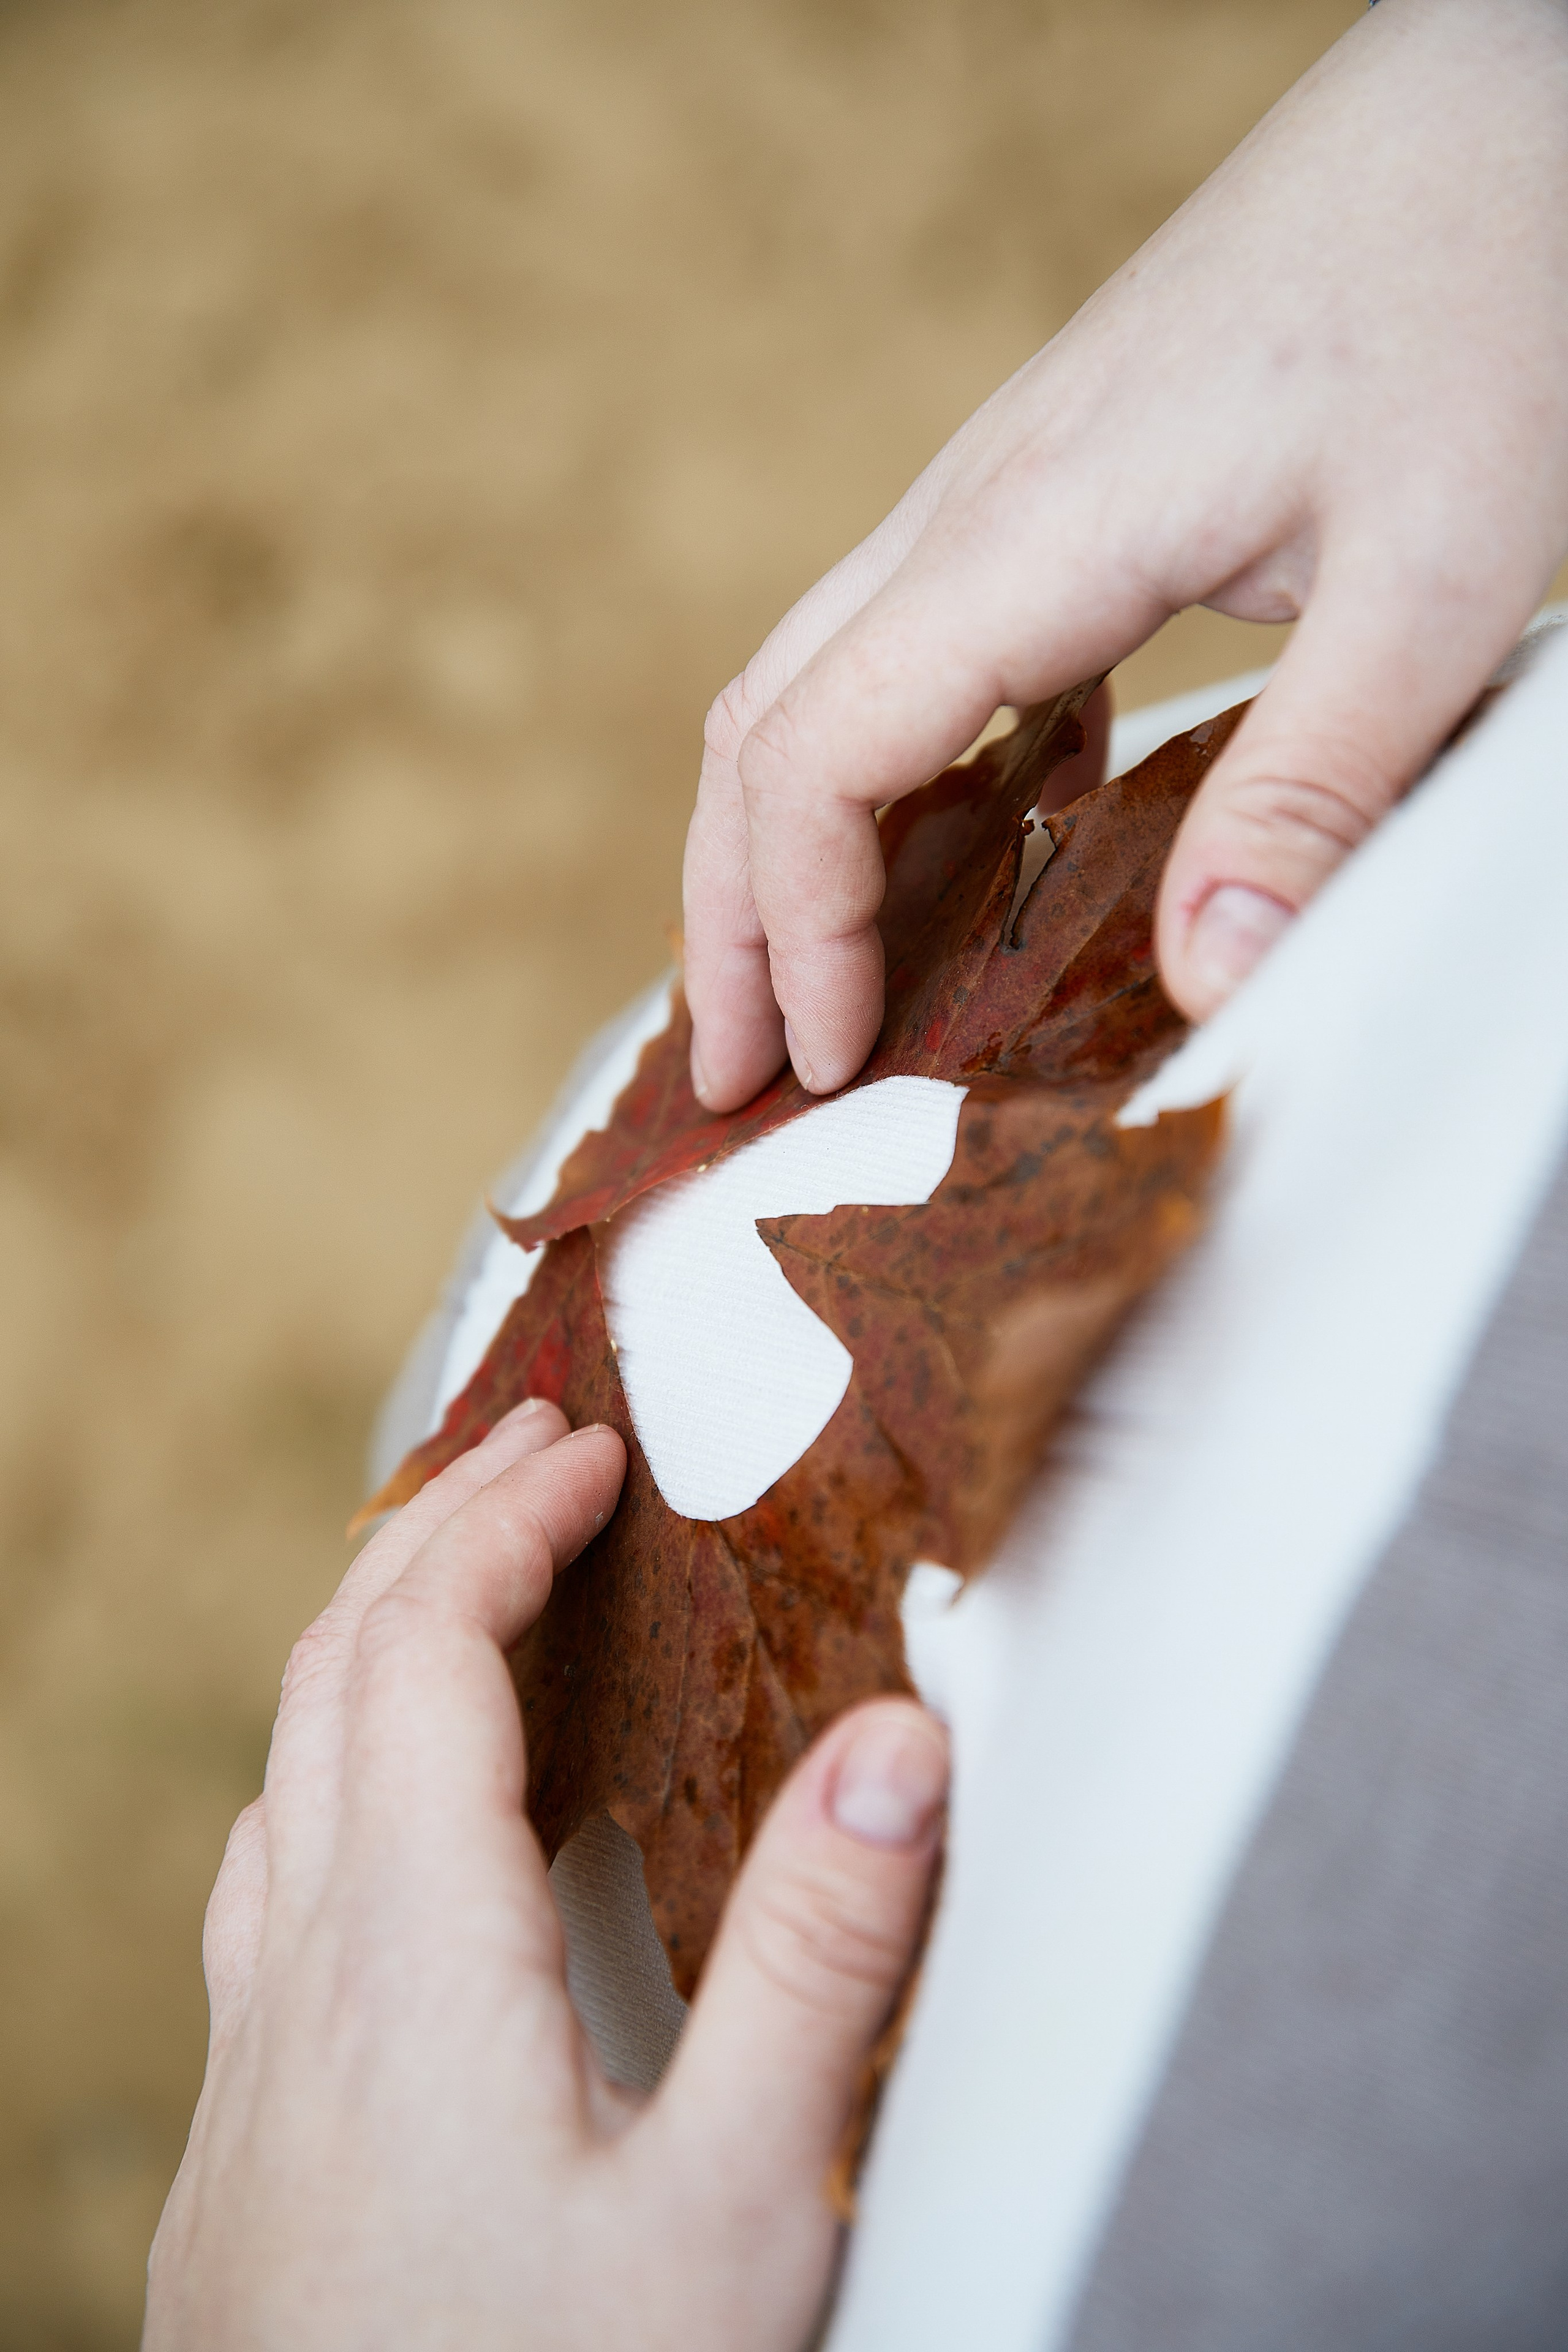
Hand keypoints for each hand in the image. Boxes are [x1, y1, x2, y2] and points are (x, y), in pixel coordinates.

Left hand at [145, 1400, 947, 2350]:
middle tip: (529, 1462)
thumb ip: (817, 1966)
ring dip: (366, 1651)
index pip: (423, 1651)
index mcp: (412, 1957)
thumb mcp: (737, 2208)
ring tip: (459, 1599)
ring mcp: (247, 2074)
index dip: (499, 1519)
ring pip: (279, 1782)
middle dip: (425, 1535)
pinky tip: (391, 1845)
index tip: (588, 1448)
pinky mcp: (240, 2155)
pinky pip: (262, 1894)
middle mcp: (300, 1986)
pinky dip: (331, 1781)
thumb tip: (899, 1742)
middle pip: (327, 1681)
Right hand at [683, 0, 1567, 1110]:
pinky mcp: (1054, 485)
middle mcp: (975, 509)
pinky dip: (886, 769)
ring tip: (799, 981)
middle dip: (723, 913)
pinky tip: (971, 839)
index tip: (824, 1063)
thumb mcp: (1435, 578)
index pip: (818, 761)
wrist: (1497, 102)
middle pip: (759, 727)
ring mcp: (1001, 489)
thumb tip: (1204, 986)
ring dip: (782, 842)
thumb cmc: (1482, 297)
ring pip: (810, 681)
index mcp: (1031, 538)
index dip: (798, 931)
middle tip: (728, 1069)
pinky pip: (910, 645)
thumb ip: (1311, 790)